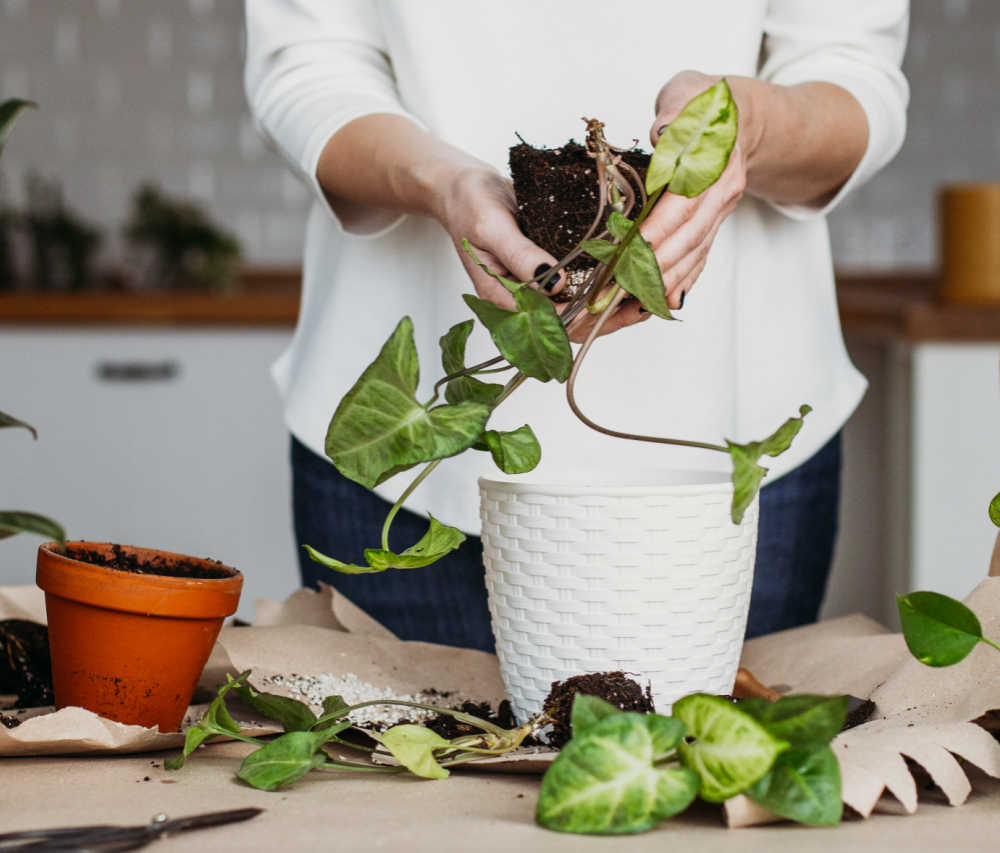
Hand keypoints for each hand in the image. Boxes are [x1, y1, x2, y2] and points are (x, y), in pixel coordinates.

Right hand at [435, 165, 640, 339]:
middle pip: (570, 328)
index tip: (618, 298)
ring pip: (579, 316)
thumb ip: (521, 255)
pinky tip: (632, 280)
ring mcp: (535, 294)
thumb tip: (556, 285)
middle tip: (647, 301)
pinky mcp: (547, 279)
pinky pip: (579, 295)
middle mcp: (521, 304)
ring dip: (612, 309)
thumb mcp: (491, 226)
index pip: (550, 323)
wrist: (463, 190)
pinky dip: (606, 291)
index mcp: (502, 299)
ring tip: (649, 294)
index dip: (586, 315)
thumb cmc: (470, 205)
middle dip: (609, 318)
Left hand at [640, 70, 750, 310]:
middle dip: (659, 262)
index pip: (684, 200)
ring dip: (668, 278)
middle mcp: (722, 190)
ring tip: (638, 299)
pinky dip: (684, 279)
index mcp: (714, 160)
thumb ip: (675, 111)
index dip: (659, 226)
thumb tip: (662, 131)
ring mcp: (720, 210)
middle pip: (690, 234)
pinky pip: (700, 255)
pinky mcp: (714, 223)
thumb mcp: (687, 93)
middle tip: (625, 283)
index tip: (634, 245)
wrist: (741, 116)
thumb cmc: (705, 103)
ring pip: (695, 250)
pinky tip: (665, 300)